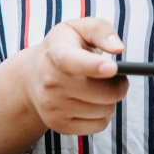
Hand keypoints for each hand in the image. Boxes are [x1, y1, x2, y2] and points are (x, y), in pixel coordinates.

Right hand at [26, 17, 127, 135]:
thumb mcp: (78, 28)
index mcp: (56, 54)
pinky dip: (105, 115)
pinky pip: (99, 125)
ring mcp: (52, 107)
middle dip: (120, 85)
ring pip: (104, 110)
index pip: (74, 62)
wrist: (33, 75)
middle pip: (103, 93)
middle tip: (120, 77)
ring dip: (112, 100)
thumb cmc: (64, 47)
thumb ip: (100, 30)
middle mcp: (50, 83)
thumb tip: (118, 48)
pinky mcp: (59, 125)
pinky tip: (96, 102)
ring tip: (103, 88)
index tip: (113, 68)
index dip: (94, 66)